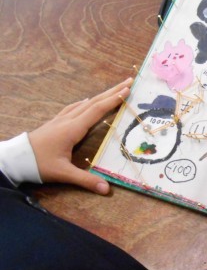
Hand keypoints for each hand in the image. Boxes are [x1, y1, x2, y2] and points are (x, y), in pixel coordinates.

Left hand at [29, 78, 132, 194]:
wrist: (15, 158)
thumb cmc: (38, 164)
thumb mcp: (63, 173)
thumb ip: (85, 180)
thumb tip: (106, 189)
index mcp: (73, 129)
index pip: (97, 110)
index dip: (113, 100)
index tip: (127, 90)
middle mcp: (68, 120)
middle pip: (94, 102)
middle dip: (112, 91)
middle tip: (128, 81)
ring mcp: (60, 120)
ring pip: (85, 103)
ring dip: (101, 95)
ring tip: (114, 90)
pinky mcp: (55, 123)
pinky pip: (74, 107)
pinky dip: (85, 102)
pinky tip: (86, 101)